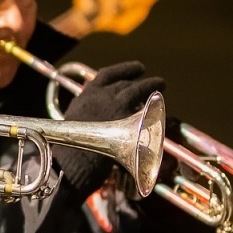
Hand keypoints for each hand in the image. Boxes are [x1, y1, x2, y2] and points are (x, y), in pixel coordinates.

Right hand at [55, 60, 165, 191]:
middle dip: (140, 81)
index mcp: (86, 97)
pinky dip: (154, 107)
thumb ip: (90, 114)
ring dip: (152, 85)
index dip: (125, 69)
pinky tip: (160, 109)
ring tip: (161, 84)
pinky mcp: (127, 119)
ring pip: (138, 89)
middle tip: (155, 81)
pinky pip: (146, 108)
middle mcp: (100, 96)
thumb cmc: (72, 152)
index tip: (138, 67)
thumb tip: (103, 115)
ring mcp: (114, 105)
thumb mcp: (75, 124)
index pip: (107, 74)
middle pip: (125, 84)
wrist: (72, 164)